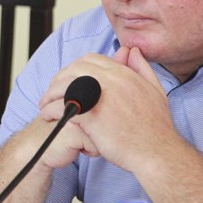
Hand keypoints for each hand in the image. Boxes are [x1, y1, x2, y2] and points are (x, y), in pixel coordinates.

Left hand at [38, 48, 175, 171]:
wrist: (157, 152)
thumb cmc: (156, 128)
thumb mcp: (155, 90)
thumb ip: (142, 68)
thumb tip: (132, 51)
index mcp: (124, 73)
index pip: (90, 60)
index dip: (74, 69)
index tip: (67, 81)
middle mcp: (111, 80)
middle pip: (73, 69)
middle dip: (59, 79)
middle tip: (52, 93)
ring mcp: (100, 96)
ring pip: (65, 85)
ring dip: (51, 94)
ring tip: (45, 106)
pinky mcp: (91, 116)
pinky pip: (63, 106)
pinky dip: (52, 110)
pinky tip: (49, 117)